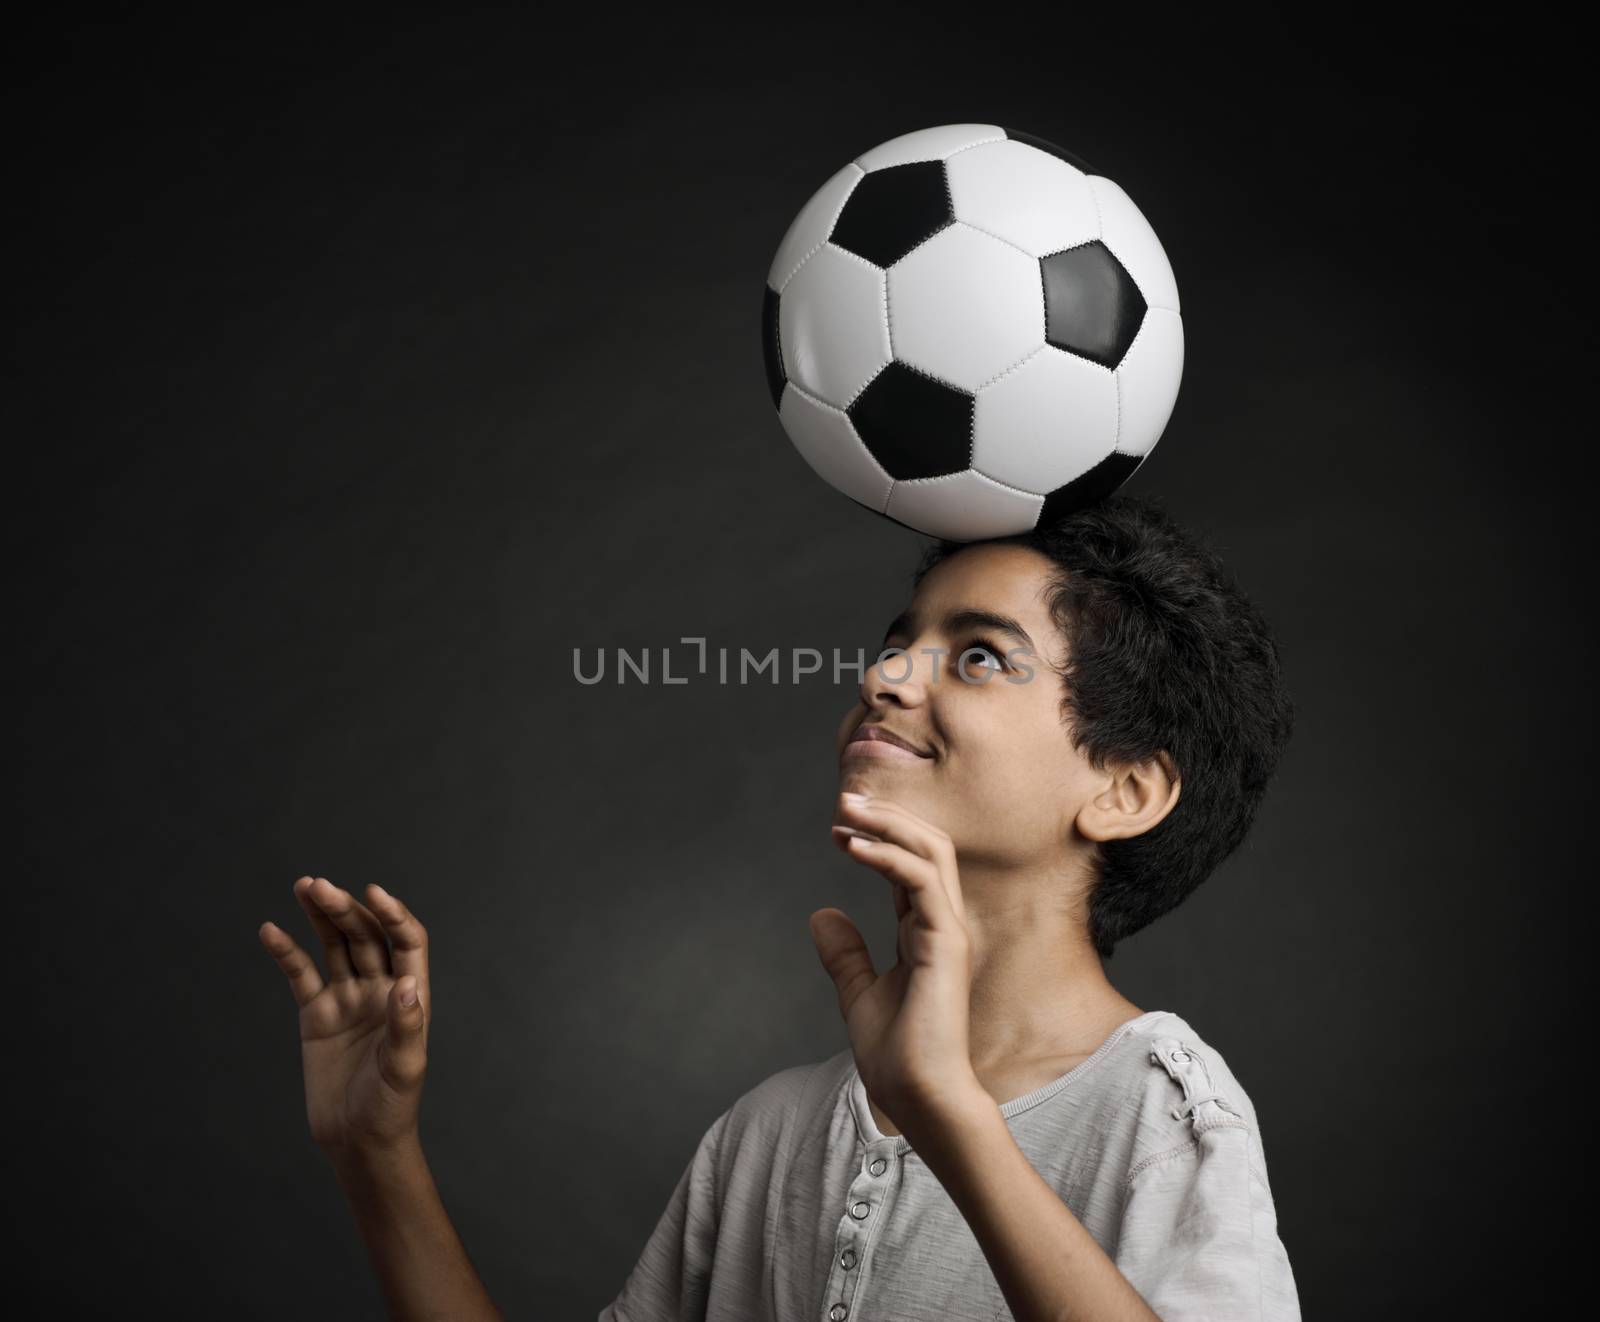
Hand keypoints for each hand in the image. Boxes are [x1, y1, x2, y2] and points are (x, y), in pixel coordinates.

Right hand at [258, 876, 430, 1156]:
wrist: (358, 1142)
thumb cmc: (391, 1109)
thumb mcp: (404, 1070)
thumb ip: (407, 1027)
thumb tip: (407, 984)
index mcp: (410, 995)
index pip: (407, 941)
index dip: (393, 914)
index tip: (373, 892)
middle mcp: (381, 989)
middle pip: (366, 936)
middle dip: (345, 909)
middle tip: (317, 885)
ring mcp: (348, 999)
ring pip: (336, 946)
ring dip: (321, 916)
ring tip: (304, 885)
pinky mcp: (318, 1016)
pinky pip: (302, 975)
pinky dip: (287, 953)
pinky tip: (269, 930)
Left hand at [809, 793, 982, 1136]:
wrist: (919, 1097)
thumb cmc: (898, 1055)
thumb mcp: (859, 994)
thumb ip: (845, 954)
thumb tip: (821, 915)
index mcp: (925, 932)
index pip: (910, 866)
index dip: (877, 839)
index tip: (838, 828)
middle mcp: (942, 923)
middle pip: (927, 846)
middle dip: (887, 816)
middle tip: (844, 800)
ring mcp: (949, 930)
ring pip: (932, 851)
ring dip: (888, 824)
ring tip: (846, 811)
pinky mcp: (946, 942)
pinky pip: (922, 880)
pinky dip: (889, 856)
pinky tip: (855, 846)